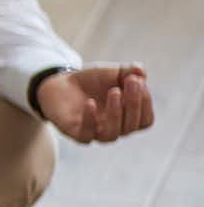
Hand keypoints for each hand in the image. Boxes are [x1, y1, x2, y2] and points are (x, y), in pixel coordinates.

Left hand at [36, 64, 153, 143]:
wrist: (61, 83)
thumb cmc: (93, 82)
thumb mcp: (113, 73)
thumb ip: (129, 71)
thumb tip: (141, 71)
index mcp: (127, 119)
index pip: (145, 120)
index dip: (145, 102)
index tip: (138, 80)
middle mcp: (114, 129)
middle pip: (131, 126)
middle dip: (133, 103)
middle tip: (131, 81)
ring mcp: (95, 133)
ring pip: (111, 134)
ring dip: (116, 113)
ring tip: (114, 91)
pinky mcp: (75, 132)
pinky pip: (85, 136)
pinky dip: (90, 120)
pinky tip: (90, 103)